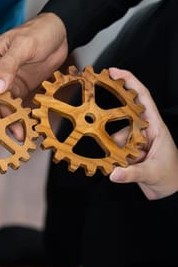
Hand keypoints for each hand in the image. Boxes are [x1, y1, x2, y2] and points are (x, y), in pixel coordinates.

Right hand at [0, 13, 68, 138]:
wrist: (61, 31)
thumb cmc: (40, 31)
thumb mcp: (23, 46)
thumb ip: (8, 66)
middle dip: (1, 117)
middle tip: (11, 133)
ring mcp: (8, 81)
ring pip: (5, 105)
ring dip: (12, 119)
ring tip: (21, 135)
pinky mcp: (20, 87)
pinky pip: (18, 104)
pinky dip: (21, 116)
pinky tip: (27, 127)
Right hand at [108, 68, 177, 199]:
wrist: (170, 194)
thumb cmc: (171, 178)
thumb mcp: (153, 174)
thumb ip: (132, 174)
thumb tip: (114, 173)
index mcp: (156, 127)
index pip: (142, 98)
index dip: (129, 82)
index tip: (113, 72)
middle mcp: (144, 131)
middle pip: (123, 114)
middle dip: (110, 115)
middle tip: (94, 113)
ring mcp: (136, 141)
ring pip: (115, 135)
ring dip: (115, 148)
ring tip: (126, 162)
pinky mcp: (128, 151)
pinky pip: (113, 147)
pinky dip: (112, 156)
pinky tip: (118, 165)